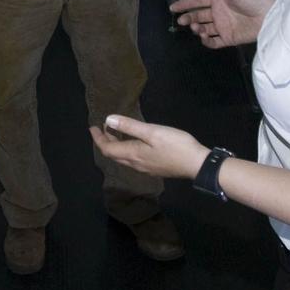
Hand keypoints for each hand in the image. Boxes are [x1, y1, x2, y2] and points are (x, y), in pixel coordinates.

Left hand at [89, 115, 206, 181]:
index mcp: (133, 155)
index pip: (107, 149)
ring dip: (116, 146)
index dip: (98, 138)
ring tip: (116, 133)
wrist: (197, 164)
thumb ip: (129, 126)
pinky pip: (134, 160)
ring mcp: (146, 169)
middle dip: (105, 142)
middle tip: (103, 129)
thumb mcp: (152, 132)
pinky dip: (127, 150)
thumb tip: (108, 120)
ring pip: (124, 158)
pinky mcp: (155, 169)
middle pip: (114, 155)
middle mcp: (136, 164)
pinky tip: (134, 144)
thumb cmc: (175, 145)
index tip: (92, 127)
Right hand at [170, 0, 272, 48]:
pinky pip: (213, 42)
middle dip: (188, 18)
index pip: (198, 1)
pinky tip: (204, 37)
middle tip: (181, 21)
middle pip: (198, 16)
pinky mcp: (228, 38)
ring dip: (197, 29)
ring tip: (195, 28)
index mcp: (219, 0)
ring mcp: (223, 26)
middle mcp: (219, 13)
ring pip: (203, 29)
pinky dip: (207, 41)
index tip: (174, 7)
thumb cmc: (254, 1)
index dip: (185, 4)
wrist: (269, 17)